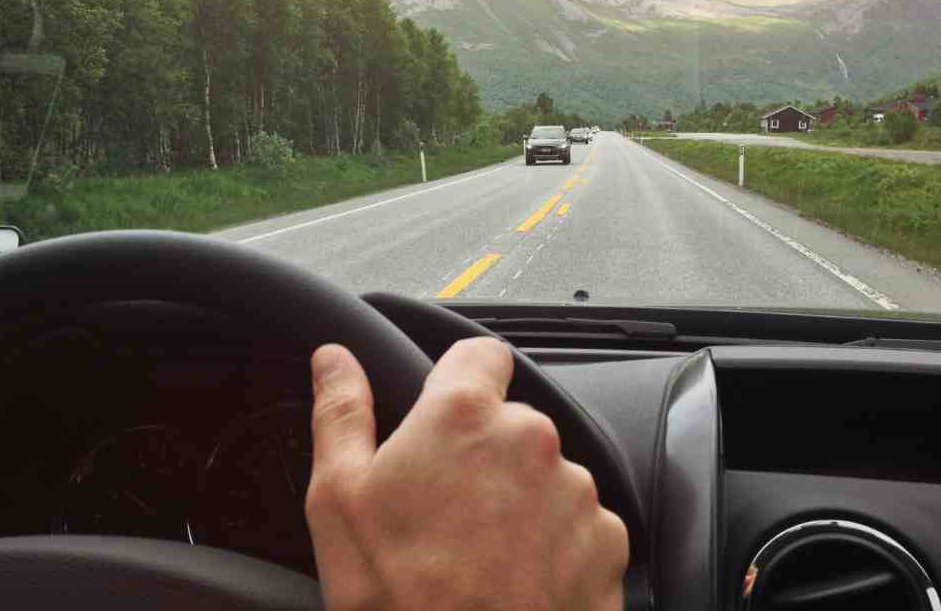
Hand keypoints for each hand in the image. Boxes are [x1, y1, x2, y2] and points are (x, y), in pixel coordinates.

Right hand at [306, 337, 627, 610]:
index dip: (460, 380)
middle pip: (510, 422)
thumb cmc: (395, 598)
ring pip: (544, 474)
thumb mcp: (339, 500)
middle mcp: (530, 439)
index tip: (446, 415)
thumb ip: (342, 412)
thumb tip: (334, 359)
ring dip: (519, 499)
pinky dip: (554, 543)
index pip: (482, 354)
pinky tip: (514, 578)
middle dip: (483, 453)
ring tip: (479, 553)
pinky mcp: (606, 543)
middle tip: (444, 509)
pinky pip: (579, 523)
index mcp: (464, 415)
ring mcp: (575, 492)